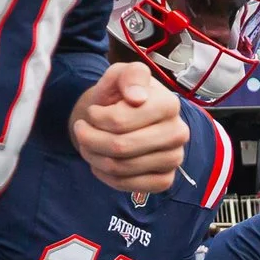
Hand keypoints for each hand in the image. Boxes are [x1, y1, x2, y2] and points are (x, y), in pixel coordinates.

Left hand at [70, 61, 186, 191]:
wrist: (123, 116)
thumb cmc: (121, 94)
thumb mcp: (121, 74)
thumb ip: (129, 75)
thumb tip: (137, 97)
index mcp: (169, 104)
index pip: (120, 121)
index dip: (96, 118)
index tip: (92, 112)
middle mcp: (178, 133)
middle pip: (120, 147)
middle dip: (90, 139)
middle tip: (81, 130)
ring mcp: (174, 158)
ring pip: (121, 168)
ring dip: (94, 157)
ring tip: (87, 144)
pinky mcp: (165, 180)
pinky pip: (129, 185)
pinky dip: (106, 176)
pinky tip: (100, 162)